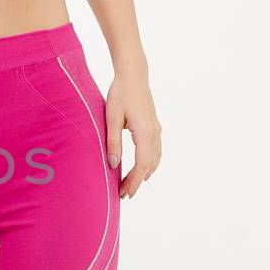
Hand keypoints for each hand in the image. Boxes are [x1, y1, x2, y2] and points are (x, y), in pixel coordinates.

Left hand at [106, 70, 161, 199]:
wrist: (133, 76)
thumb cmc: (120, 94)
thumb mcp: (112, 118)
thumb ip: (113, 142)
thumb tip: (114, 164)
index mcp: (145, 132)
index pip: (141, 165)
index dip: (134, 181)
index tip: (125, 193)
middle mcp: (155, 133)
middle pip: (149, 165)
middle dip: (137, 181)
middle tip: (125, 194)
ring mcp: (157, 130)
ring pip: (155, 159)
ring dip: (144, 173)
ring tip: (132, 185)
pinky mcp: (154, 126)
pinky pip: (156, 151)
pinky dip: (150, 163)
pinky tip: (143, 169)